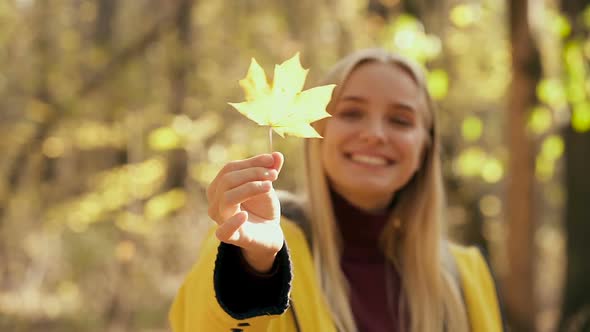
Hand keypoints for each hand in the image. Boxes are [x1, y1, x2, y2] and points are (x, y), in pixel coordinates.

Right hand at [207, 152, 284, 272]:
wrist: (269, 232)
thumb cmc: (262, 208)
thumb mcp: (267, 186)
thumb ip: (270, 170)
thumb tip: (277, 155)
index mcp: (219, 186)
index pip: (230, 168)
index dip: (251, 162)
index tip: (271, 160)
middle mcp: (215, 202)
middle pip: (228, 180)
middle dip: (253, 173)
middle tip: (274, 175)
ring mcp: (220, 220)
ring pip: (227, 198)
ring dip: (250, 188)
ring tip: (269, 187)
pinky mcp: (230, 237)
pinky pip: (223, 231)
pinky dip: (233, 222)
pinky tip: (244, 215)